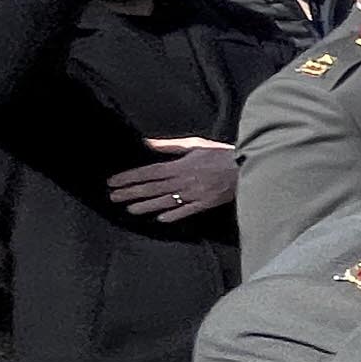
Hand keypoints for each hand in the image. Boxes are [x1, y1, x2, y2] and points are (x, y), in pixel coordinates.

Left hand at [106, 135, 237, 223]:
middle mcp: (184, 181)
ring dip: (146, 206)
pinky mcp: (206, 203)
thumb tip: (146, 142)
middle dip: (130, 192)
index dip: (129, 177)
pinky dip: (173, 215)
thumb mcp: (195, 144)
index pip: (148, 172)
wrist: (247, 166)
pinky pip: (187, 211)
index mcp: (180, 165)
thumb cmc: (222, 153)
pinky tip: (160, 219)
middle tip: (112, 197)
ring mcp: (195, 194)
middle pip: (152, 188)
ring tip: (129, 209)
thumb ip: (169, 145)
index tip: (113, 181)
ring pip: (165, 202)